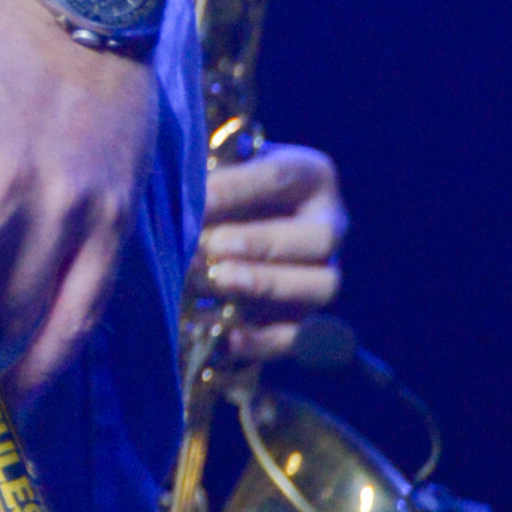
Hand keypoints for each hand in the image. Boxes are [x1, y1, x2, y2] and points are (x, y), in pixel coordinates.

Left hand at [194, 141, 346, 361]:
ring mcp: (325, 273)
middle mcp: (330, 224)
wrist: (229, 225)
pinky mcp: (309, 318)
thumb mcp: (219, 170)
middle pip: (318, 237)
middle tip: (208, 245)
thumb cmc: (221, 189)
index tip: (196, 199)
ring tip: (216, 279)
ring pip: (322, 285)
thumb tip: (182, 198)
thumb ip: (206, 177)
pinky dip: (268, 341)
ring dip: (266, 284)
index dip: (237, 188)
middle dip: (259, 243)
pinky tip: (230, 337)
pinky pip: (302, 337)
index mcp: (311, 175)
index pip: (281, 176)